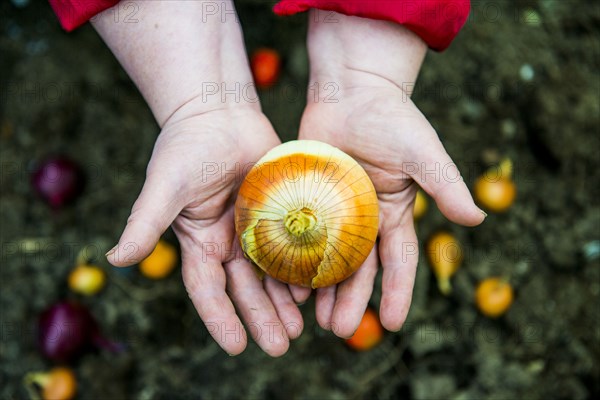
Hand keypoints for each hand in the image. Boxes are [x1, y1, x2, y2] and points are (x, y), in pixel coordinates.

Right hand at [93, 1, 303, 355]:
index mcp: (200, 242)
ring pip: (271, 274)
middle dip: (261, 318)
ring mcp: (255, 229)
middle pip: (245, 289)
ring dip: (284, 302)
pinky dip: (302, 267)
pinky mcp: (279, 212)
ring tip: (301, 329)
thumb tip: (115, 259)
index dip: (220, 318)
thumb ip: (145, 220)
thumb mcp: (166, 184)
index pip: (208, 290)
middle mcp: (227, 242)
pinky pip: (293, 245)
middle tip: (281, 346)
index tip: (236, 347)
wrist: (219, 111)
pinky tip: (317, 287)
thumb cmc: (188, 144)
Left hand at [292, 12, 485, 337]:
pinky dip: (295, 258)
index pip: (399, 261)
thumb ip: (446, 186)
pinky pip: (300, 234)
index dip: (397, 293)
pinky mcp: (307, 197)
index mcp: (394, 213)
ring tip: (311, 319)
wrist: (352, 89)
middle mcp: (364, 218)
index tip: (390, 324)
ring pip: (327, 258)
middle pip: (359, 269)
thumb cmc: (392, 118)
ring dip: (322, 289)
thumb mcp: (423, 153)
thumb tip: (478, 220)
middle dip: (351, 300)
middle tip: (338, 331)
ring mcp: (334, 210)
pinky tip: (285, 281)